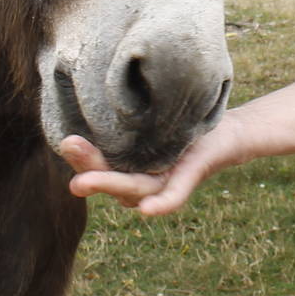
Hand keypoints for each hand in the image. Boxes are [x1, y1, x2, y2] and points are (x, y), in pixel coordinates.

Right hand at [58, 117, 240, 215]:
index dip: (81, 158)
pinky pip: (174, 196)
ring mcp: (165, 182)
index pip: (98, 166)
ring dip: (109, 185)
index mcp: (128, 168)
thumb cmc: (181, 125)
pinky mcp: (190, 179)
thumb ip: (122, 115)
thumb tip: (86, 86)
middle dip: (88, 167)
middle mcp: (143, 181)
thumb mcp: (149, 118)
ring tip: (82, 183)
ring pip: (134, 188)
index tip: (66, 140)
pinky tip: (148, 209)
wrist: (228, 131)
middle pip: (111, 178)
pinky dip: (162, 204)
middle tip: (68, 146)